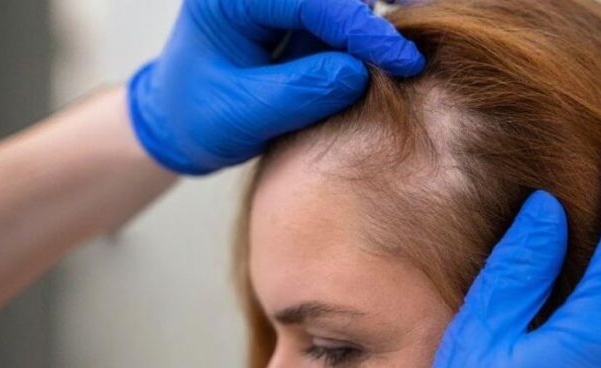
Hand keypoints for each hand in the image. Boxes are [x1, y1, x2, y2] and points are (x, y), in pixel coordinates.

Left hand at [127, 0, 423, 174]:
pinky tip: (396, 53)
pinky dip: (371, 30)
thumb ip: (300, 92)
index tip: (403, 62)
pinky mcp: (300, 12)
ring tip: (409, 54)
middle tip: (419, 41)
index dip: (362, 30)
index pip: (311, 0)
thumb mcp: (243, 115)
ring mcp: (283, 1)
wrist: (180, 121)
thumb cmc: (200, 117)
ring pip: (345, 0)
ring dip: (377, 22)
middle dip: (373, 14)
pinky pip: (344, 12)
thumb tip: (359, 72)